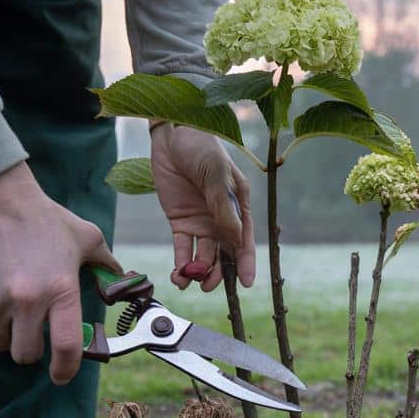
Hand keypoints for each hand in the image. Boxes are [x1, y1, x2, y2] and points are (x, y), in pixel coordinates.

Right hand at [0, 162, 119, 384]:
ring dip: (5, 333)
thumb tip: (122, 284)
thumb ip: (107, 265)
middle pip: (25, 354)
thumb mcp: (86, 238)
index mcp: (61, 289)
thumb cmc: (45, 218)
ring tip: (10, 306)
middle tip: (31, 329)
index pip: (66, 347)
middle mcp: (27, 299)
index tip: (61, 375)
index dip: (65, 369)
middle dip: (30, 349)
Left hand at [150, 123, 255, 290]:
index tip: (247, 283)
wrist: (172, 132)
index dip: (246, 261)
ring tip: (188, 281)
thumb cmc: (202, 147)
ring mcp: (201, 220)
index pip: (244, 238)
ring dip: (198, 271)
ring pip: (203, 255)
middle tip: (207, 286)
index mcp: (239, 204)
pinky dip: (180, 262)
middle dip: (218, 272)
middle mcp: (223, 217)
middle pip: (224, 252)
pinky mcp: (180, 221)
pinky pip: (182, 247)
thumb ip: (224, 206)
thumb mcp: (216, 174)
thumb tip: (235, 238)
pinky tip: (177, 275)